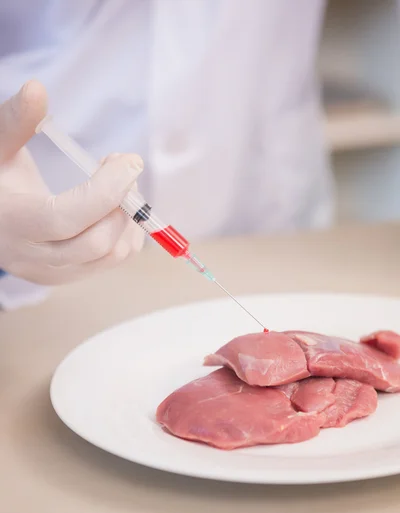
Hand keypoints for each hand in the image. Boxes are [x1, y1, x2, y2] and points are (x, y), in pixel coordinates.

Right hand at [0, 80, 144, 284]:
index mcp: (12, 222)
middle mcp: (32, 257)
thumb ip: (16, 121)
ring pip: (110, 256)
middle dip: (121, 204)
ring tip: (120, 185)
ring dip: (128, 219)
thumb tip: (37, 89)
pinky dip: (126, 233)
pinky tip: (116, 207)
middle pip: (95, 243)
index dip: (104, 192)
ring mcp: (52, 272)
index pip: (65, 218)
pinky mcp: (69, 276)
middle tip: (124, 169)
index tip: (130, 162)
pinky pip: (112, 261)